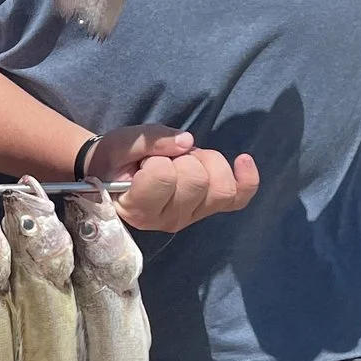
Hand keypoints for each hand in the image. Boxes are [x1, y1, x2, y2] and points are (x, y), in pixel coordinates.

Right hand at [91, 124, 258, 233]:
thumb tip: (187, 142)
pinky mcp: (209, 210)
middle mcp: (167, 220)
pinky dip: (247, 179)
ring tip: (185, 160)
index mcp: (138, 207)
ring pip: (221, 188)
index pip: (164, 177)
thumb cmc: (114, 162)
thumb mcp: (120, 143)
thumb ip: (149, 140)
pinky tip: (243, 161)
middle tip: (163, 158)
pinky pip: (239, 198)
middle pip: (197, 180)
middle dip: (183, 158)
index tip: (142, 163)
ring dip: (206, 162)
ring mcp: (192, 217)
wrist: (115, 177)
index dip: (157, 158)